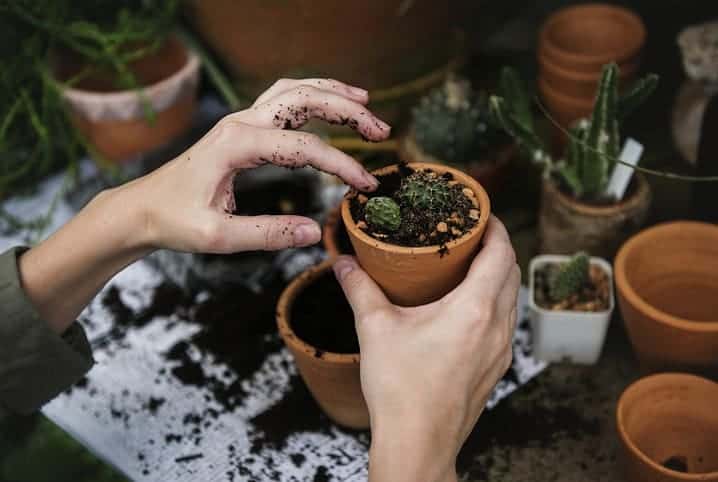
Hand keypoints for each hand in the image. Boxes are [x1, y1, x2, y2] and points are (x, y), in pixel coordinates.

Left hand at [120, 77, 390, 253]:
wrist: (141, 208)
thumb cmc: (174, 221)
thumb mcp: (218, 237)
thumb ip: (268, 234)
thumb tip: (314, 232)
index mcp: (236, 145)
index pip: (304, 148)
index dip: (341, 165)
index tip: (366, 186)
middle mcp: (240, 123)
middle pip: (304, 100)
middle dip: (348, 110)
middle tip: (381, 130)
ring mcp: (240, 120)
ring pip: (294, 91)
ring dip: (332, 93)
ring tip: (366, 103)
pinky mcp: (241, 128)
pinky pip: (282, 100)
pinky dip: (311, 96)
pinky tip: (329, 103)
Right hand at [333, 216, 519, 481]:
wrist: (418, 444)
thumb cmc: (400, 390)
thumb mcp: (375, 329)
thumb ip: (359, 288)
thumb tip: (343, 262)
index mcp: (474, 309)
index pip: (501, 253)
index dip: (496, 227)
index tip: (481, 214)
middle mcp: (497, 328)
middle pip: (512, 273)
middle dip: (497, 247)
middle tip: (471, 235)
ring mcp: (500, 351)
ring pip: (511, 299)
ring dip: (498, 276)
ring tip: (469, 266)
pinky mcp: (496, 368)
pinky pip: (505, 323)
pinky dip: (494, 303)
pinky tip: (467, 307)